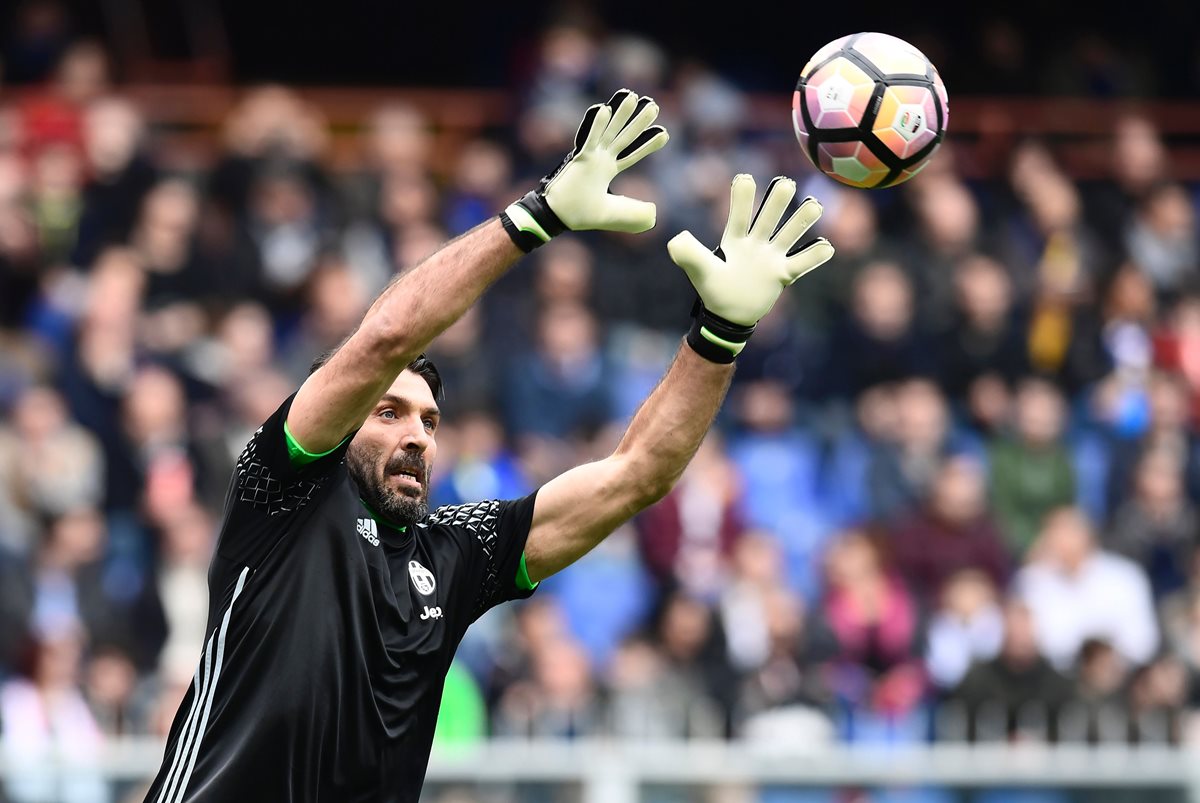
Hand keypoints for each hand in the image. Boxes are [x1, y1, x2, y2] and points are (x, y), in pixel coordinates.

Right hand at [501, 89, 668, 250]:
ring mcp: (590, 157)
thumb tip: (655, 213)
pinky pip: (589, 139)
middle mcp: (600, 160)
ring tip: (634, 97)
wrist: (557, 216)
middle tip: (654, 106)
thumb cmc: (580, 214)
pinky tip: (605, 108)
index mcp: (607, 170)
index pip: (632, 154)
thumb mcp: (613, 214)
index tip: (664, 133)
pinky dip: (597, 125)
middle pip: (624, 137)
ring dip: (621, 114)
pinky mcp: (579, 158)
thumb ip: (634, 213)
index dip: (648, 144)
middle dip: (639, 122)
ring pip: (610, 131)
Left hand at [668, 174, 833, 361]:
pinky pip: (801, 263)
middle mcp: (756, 243)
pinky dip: (814, 256)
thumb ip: (687, 254)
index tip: (745, 178)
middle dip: (777, 201)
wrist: (729, 314)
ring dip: (802, 221)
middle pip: (769, 218)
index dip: (742, 198)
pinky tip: (826, 246)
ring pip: (789, 234)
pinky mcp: (783, 274)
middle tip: (785, 184)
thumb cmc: (714, 288)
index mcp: (734, 239)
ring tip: (814, 206)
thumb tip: (675, 239)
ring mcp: (771, 257)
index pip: (739, 215)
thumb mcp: (698, 270)